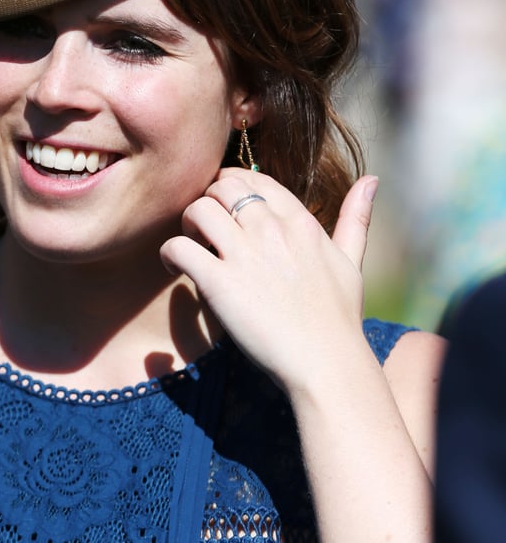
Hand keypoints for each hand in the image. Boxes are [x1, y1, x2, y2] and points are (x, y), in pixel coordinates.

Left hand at [160, 170, 378, 392]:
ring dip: (187, 223)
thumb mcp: (352, 261)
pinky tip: (175, 268)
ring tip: (192, 245)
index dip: (233, 186)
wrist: (326, 364)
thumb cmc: (339, 318)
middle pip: (223, 186)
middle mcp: (272, 230)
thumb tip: (372, 180)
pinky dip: (170, 253)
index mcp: (300, 222)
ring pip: (199, 208)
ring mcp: (246, 254)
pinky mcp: (220, 282)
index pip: (255, 179)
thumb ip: (356, 218)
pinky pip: (179, 247)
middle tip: (205, 227)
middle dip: (208, 200)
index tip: (226, 206)